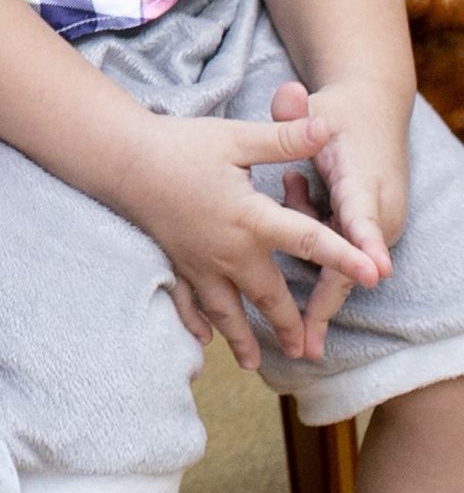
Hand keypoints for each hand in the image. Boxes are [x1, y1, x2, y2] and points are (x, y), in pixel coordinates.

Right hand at [106, 102, 379, 370]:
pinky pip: (187, 301)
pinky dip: (195, 322)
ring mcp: (198, 262)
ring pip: (225, 310)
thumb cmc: (180, 146)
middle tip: (307, 351)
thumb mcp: (236, 138)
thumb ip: (283, 139)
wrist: (121, 159)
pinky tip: (203, 340)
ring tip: (255, 365)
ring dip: (242, 339)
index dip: (343, 256)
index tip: (373, 275)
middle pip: (267, 295)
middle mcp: (227, 251)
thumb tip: (328, 127)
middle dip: (288, 325)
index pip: (307, 240)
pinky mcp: (175, 261)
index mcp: (250, 219)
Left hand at [268, 74, 409, 344]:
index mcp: (365, 184)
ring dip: (308, 258)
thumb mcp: (321, 109)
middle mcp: (378, 213)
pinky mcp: (366, 233)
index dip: (364, 246)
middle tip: (306, 345)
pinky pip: (335, 254)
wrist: (374, 111)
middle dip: (326, 304)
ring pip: (335, 261)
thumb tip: (288, 95)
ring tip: (297, 221)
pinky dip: (310, 245)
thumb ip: (299, 112)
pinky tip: (298, 203)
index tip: (372, 273)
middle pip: (349, 264)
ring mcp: (375, 227)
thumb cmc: (342, 114)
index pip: (364, 219)